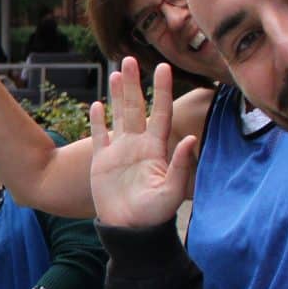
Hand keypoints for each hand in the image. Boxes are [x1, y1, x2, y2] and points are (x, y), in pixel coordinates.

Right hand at [88, 58, 198, 228]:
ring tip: (117, 72)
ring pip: (118, 115)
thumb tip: (189, 139)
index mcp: (156, 149)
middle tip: (130, 59)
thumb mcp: (172, 192)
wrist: (130, 230)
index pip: (161, 112)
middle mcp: (138, 145)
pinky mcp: (101, 161)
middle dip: (135, 83)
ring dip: (118, 94)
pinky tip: (97, 104)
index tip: (162, 67)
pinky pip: (99, 135)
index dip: (162, 90)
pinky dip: (98, 120)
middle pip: (137, 107)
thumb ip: (181, 165)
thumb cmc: (154, 214)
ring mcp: (119, 151)